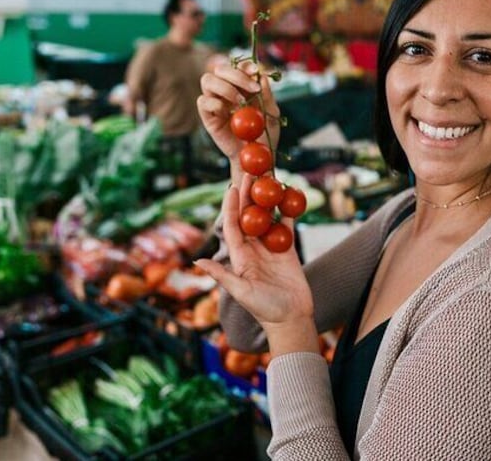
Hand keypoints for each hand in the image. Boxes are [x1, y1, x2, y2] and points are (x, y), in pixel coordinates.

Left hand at [195, 175, 312, 331]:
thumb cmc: (264, 309)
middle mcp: (253, 249)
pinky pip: (286, 226)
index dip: (232, 207)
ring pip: (267, 217)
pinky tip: (289, 196)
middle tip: (251, 172)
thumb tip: (199, 260)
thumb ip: (222, 275)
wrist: (291, 317)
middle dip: (249, 195)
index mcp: (239, 257)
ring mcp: (271, 248)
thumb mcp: (241, 292)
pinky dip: (288, 211)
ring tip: (269, 179)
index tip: (232, 188)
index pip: (233, 226)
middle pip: (250, 216)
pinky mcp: (288, 249)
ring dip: (267, 199)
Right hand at [197, 61, 281, 160]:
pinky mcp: (207, 117)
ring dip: (225, 87)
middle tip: (253, 89)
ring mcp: (215, 102)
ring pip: (207, 80)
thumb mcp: (272, 114)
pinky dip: (216, 104)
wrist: (256, 157)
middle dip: (236, 75)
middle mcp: (226, 90)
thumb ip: (267, 95)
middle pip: (220, 69)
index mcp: (242, 86)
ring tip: (240, 103)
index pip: (237, 66)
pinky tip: (228, 114)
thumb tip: (262, 76)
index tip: (255, 71)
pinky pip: (202, 101)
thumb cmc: (264, 135)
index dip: (244, 65)